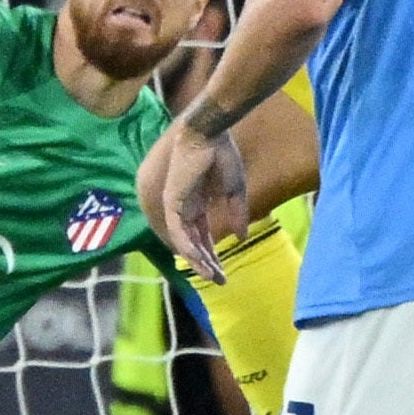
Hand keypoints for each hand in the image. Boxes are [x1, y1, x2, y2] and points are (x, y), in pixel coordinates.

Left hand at [153, 123, 247, 285]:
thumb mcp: (235, 190)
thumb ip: (237, 213)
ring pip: (183, 242)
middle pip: (193, 243)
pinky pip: (177, 231)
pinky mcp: (172, 201)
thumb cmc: (222, 155)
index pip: (202, 236)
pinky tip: (200, 260)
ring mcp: (175, 205)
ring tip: (212, 276)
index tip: (223, 273)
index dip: (212, 255)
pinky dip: (188, 246)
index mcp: (197, 204)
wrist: (210, 134)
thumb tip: (242, 237)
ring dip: (197, 260)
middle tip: (219, 280)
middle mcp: (184, 208)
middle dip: (206, 263)